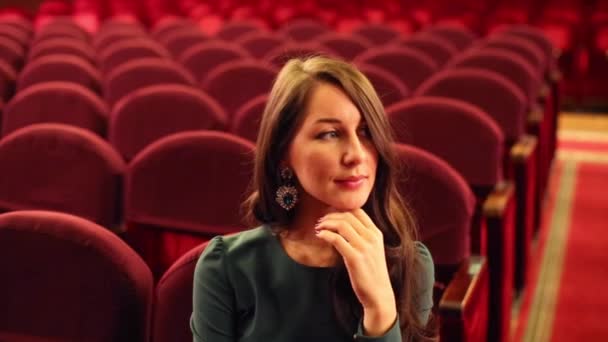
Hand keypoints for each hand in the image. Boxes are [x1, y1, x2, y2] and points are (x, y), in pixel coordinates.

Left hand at [315, 209, 396, 335]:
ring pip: (342, 225)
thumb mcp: (372, 250)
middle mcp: (372, 237)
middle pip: (348, 216)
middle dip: (330, 215)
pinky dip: (325, 234)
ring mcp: (364, 247)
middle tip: (320, 221)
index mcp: (376, 233)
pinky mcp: (355, 258)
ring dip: (326, 223)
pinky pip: (337, 239)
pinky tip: (320, 236)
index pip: (358, 211)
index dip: (341, 209)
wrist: (379, 294)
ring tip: (318, 228)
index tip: (329, 213)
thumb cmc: (372, 273)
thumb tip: (342, 226)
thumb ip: (362, 237)